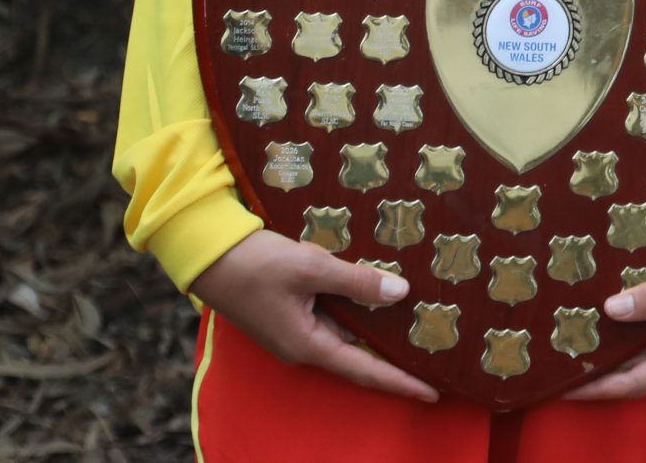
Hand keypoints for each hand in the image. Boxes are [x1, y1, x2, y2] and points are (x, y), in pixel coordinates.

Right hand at [188, 229, 437, 400]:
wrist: (209, 253)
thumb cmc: (257, 264)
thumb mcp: (311, 269)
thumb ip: (356, 282)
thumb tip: (401, 292)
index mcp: (308, 345)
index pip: (364, 370)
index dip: (400, 382)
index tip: (433, 392)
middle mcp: (304, 344)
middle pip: (359, 357)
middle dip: (396, 360)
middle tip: (436, 359)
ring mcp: (297, 329)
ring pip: (348, 334)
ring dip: (380, 333)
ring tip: (420, 330)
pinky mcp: (293, 311)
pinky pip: (335, 317)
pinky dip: (360, 312)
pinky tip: (383, 297)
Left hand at [565, 247, 645, 399]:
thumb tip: (610, 309)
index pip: (632, 384)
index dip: (595, 389)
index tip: (559, 388)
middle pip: (635, 373)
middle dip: (598, 371)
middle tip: (560, 358)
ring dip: (615, 349)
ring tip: (579, 336)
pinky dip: (636, 328)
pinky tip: (619, 310)